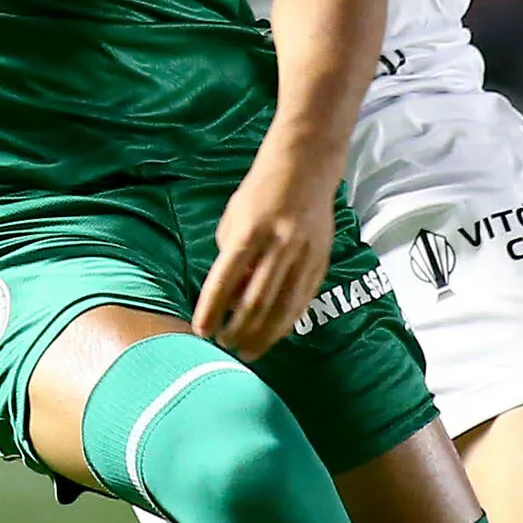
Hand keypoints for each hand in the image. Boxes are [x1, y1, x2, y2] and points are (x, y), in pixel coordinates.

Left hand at [194, 140, 333, 359]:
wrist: (305, 170)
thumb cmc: (259, 195)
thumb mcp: (234, 221)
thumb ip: (231, 260)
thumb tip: (230, 301)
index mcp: (250, 233)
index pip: (224, 281)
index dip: (212, 310)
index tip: (202, 332)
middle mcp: (278, 247)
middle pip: (256, 302)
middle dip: (238, 331)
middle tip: (225, 348)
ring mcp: (304, 257)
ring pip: (282, 308)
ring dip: (263, 336)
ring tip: (247, 352)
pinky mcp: (321, 263)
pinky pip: (301, 302)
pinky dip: (285, 323)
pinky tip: (272, 335)